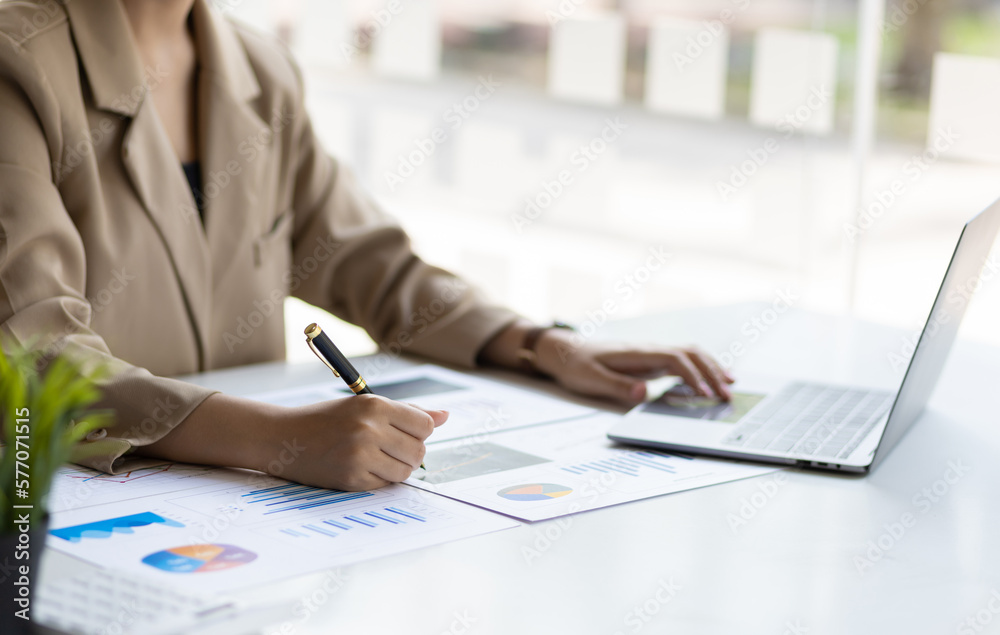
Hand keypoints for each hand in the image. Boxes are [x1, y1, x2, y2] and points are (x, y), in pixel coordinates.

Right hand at [273, 395, 447, 490]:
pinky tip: (360, 468)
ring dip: (396, 468)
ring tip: (375, 457)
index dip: (419, 431)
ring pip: (406, 471)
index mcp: (374, 405)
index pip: (425, 425)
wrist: (282, 437)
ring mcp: (360, 456)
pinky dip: (379, 479)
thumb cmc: (327, 419)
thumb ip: (407, 412)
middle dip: (409, 452)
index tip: (402, 432)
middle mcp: (368, 429)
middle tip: (387, 447)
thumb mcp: (364, 406)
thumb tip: (445, 415)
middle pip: (419, 450)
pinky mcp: (351, 479)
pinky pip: (385, 485)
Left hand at [478, 320, 732, 405]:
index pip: (675, 360)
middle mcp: (649, 349)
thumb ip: (617, 386)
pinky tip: (711, 380)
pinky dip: (701, 368)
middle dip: (712, 371)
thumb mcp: (591, 379)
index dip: (693, 376)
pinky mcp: (651, 360)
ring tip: (731, 385)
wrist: (565, 350)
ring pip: (690, 353)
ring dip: (711, 367)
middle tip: (728, 394)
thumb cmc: (577, 365)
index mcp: (638, 353)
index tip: (706, 394)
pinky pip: (683, 360)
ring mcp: (652, 353)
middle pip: (690, 353)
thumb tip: (644, 393)